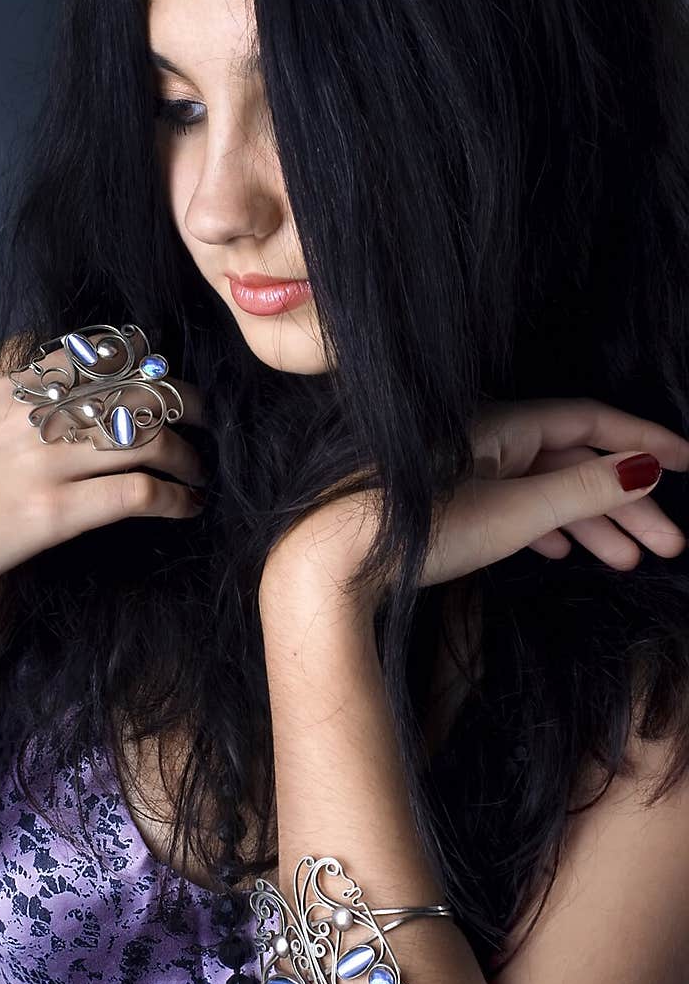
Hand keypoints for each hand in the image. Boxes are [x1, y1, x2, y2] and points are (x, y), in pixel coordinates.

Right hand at [0, 343, 208, 628]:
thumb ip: (17, 407)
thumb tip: (64, 401)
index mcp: (15, 390)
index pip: (100, 354)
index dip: (147, 364)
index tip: (168, 382)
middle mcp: (35, 416)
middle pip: (137, 390)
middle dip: (187, 402)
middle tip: (207, 421)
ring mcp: (45, 462)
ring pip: (149, 438)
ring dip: (188, 455)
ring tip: (199, 472)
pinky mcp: (53, 513)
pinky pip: (139, 494)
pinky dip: (176, 497)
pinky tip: (187, 507)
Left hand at [259, 398, 688, 619]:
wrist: (329, 562)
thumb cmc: (415, 531)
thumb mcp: (515, 513)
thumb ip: (584, 490)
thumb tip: (646, 467)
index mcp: (499, 424)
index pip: (589, 421)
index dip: (644, 441)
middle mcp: (481, 437)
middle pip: (572, 459)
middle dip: (626, 500)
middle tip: (671, 543)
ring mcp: (461, 468)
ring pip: (543, 487)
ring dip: (590, 521)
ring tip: (630, 561)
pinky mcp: (444, 500)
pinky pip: (510, 503)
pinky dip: (544, 526)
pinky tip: (563, 552)